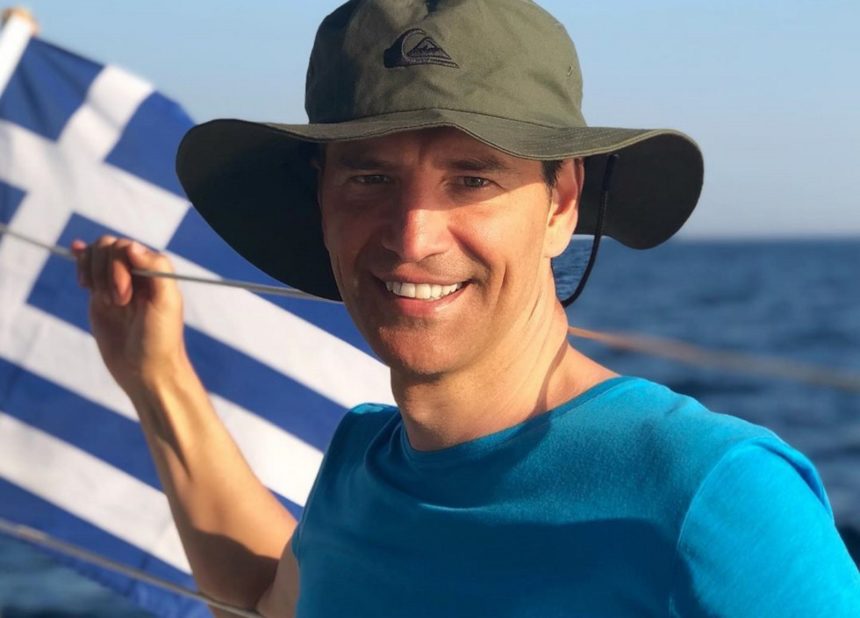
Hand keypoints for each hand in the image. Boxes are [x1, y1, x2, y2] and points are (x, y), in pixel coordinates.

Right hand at [71, 236, 186, 393]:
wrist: (145, 370)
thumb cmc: (160, 339)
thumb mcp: (166, 302)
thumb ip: (156, 268)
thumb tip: (131, 245)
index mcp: (154, 272)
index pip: (125, 247)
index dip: (118, 266)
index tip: (124, 298)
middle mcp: (136, 274)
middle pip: (107, 248)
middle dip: (105, 272)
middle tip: (118, 303)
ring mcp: (115, 284)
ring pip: (95, 256)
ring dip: (93, 273)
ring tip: (107, 302)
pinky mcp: (99, 298)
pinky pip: (88, 270)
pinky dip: (81, 260)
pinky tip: (73, 251)